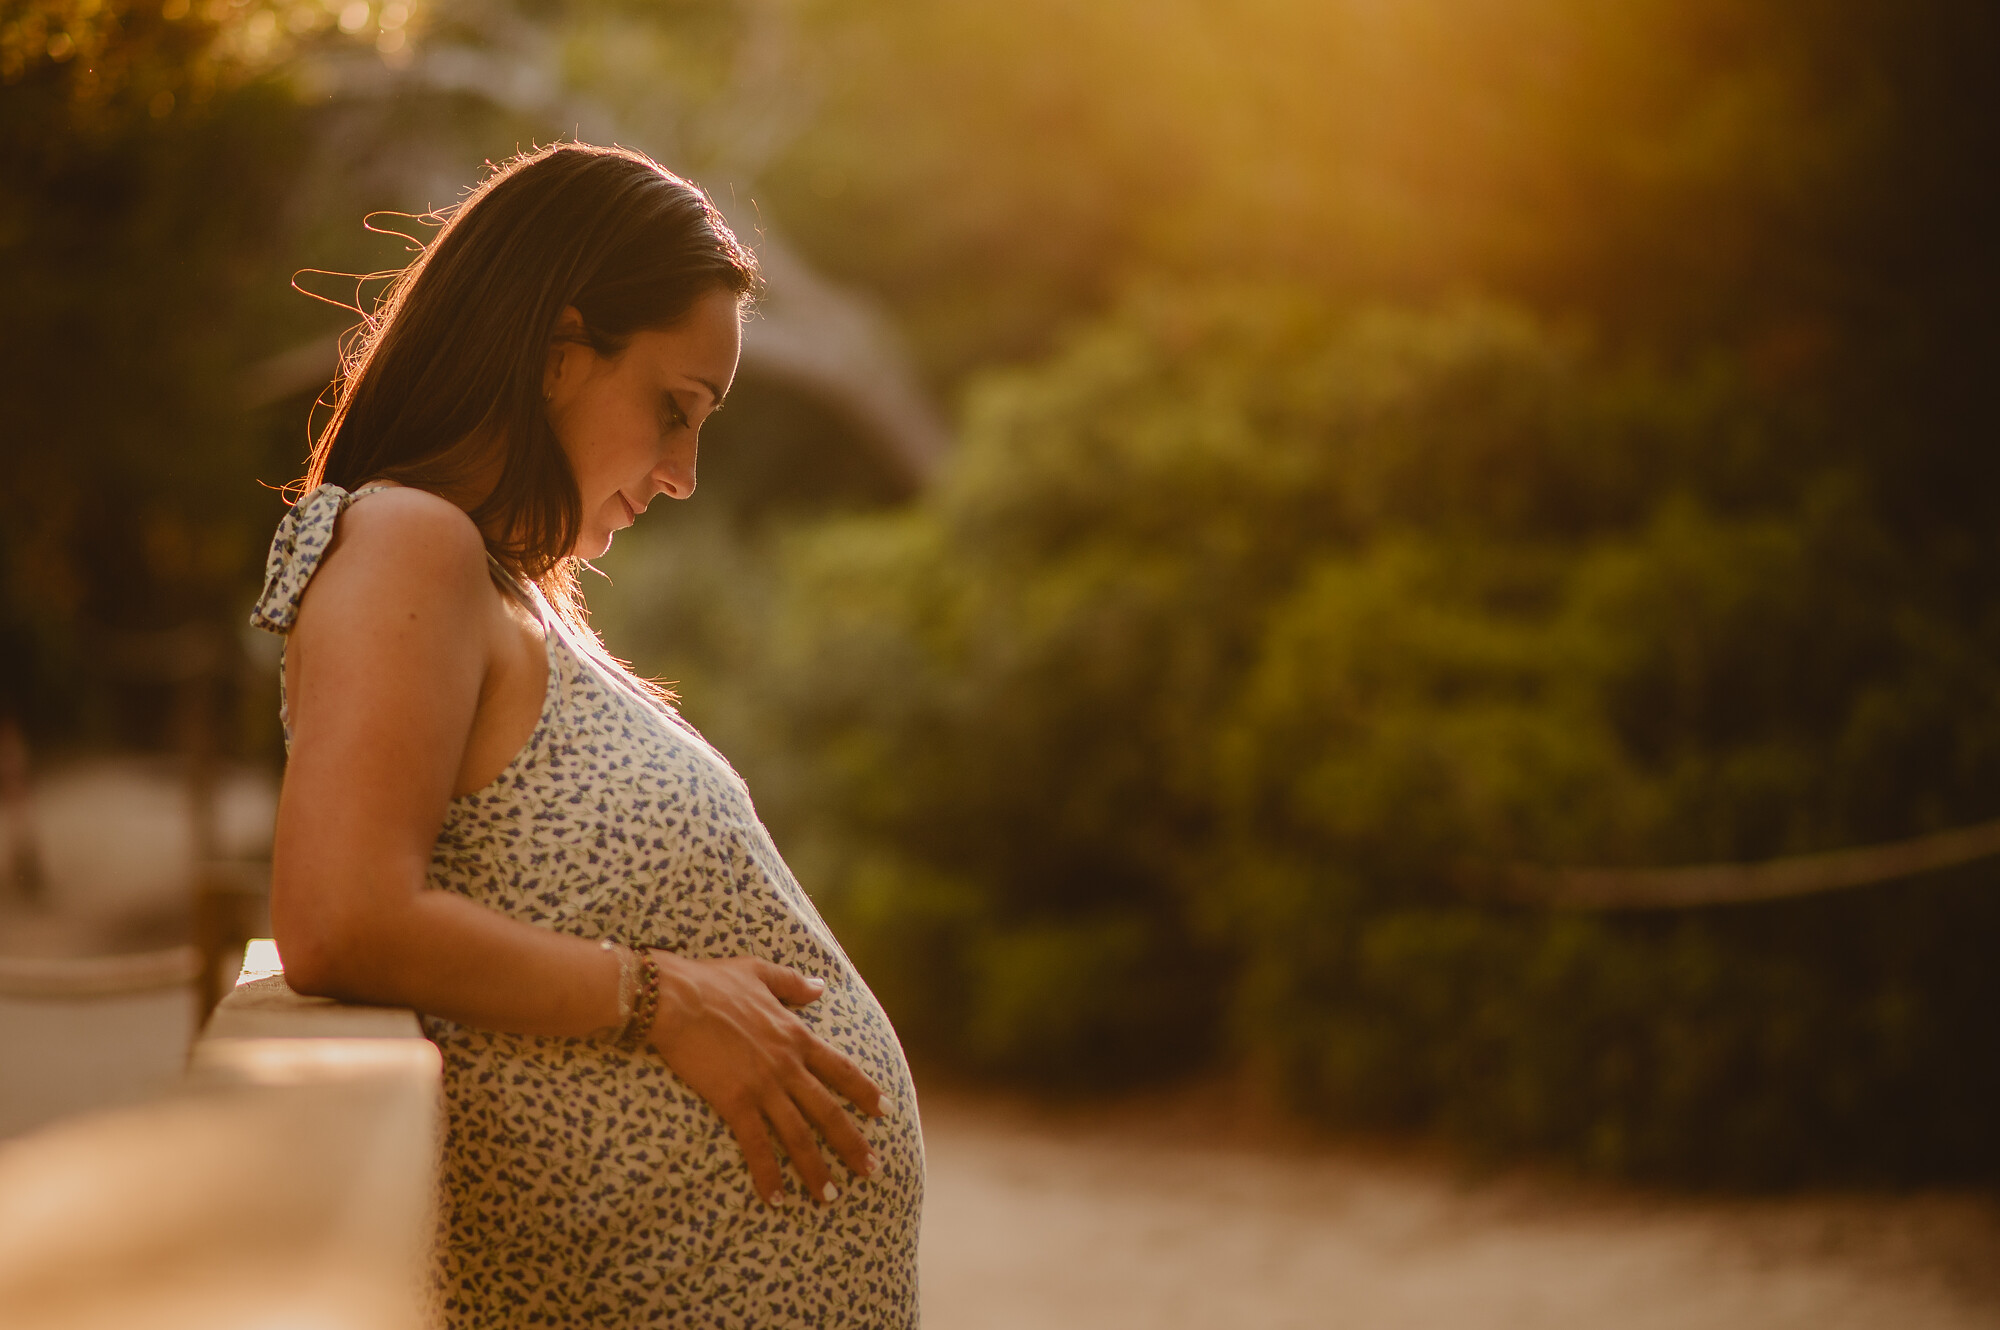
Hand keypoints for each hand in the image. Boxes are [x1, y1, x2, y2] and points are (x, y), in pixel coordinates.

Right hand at [646, 952, 885, 1206]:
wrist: (674, 998)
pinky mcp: (735, 1103)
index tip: (886, 1112)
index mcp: (796, 1036)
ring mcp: (763, 1087)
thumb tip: (819, 986)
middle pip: (828, 1111)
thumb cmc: (711, 981)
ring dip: (816, 1169)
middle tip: (870, 1170)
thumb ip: (792, 982)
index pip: (842, 1070)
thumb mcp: (759, 972)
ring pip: (799, 1136)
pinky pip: (756, 1146)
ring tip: (829, 1197)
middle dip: (852, 1144)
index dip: (866, 1092)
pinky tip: (777, 1199)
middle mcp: (787, 1066)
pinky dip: (768, 1175)